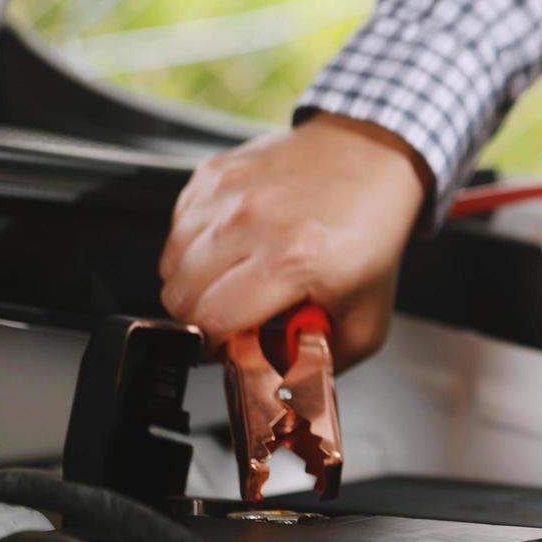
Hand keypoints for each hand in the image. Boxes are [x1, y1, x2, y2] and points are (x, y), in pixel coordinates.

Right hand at [159, 112, 430, 368]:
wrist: (370, 156)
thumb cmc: (370, 232)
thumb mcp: (366, 317)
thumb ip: (322, 362)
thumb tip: (281, 385)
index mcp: (293, 258)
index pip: (212, 321)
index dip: (214, 346)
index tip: (230, 349)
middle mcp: (253, 221)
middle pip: (180, 296)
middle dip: (203, 320)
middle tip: (236, 317)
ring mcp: (227, 194)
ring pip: (170, 264)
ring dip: (195, 283)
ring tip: (237, 281)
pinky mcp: (212, 176)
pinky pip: (177, 229)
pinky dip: (195, 247)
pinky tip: (233, 248)